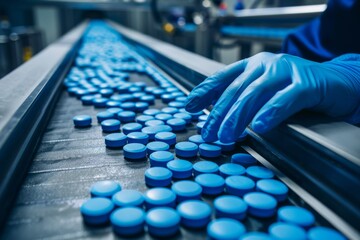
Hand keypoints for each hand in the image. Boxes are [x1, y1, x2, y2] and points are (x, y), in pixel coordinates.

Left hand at [185, 52, 359, 142]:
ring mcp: (286, 70)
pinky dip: (271, 112)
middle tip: (208, 133)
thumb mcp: (265, 91)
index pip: (222, 77)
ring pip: (255, 93)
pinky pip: (285, 98)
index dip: (204, 92)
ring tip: (227, 136)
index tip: (189, 107)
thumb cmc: (295, 89)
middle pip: (236, 89)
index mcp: (252, 65)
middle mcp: (265, 64)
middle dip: (219, 113)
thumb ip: (244, 100)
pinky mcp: (307, 83)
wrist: (336, 82)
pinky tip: (260, 127)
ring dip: (238, 116)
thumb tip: (218, 120)